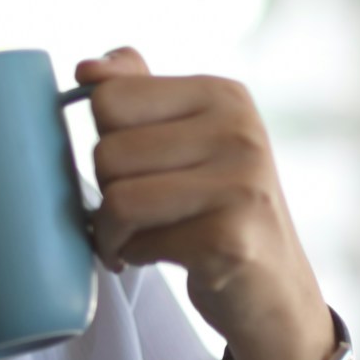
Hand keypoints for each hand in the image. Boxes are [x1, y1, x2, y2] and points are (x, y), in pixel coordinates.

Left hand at [74, 47, 337, 359]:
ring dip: (114, 230)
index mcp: (222, 95)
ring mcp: (241, 182)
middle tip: (140, 210)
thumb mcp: (184, 139)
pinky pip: (139, 240)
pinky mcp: (231, 236)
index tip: (133, 166)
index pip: (108, 97)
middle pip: (107, 151)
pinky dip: (135, 255)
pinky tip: (159, 256)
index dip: (104, 139)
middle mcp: (239, 130)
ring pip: (117, 197)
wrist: (272, 292)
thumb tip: (86, 67)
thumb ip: (137, 91)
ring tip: (140, 235)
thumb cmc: (213, 209)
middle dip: (108, 190)